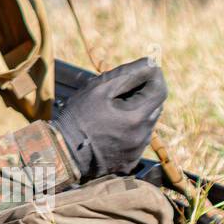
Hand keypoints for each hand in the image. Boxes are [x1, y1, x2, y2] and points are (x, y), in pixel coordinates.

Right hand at [52, 58, 167, 179]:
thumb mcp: (99, 89)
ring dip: (136, 111)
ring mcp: (138, 150)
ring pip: (146, 122)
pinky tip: (110, 127)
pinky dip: (130, 128)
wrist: (64, 153)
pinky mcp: (131, 159)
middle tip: (119, 89)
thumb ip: (128, 74)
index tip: (144, 68)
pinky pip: (137, 138)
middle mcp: (143, 135)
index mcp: (137, 117)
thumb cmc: (78, 117)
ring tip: (111, 110)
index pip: (160, 90)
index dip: (154, 76)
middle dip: (143, 93)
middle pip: (155, 106)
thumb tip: (151, 63)